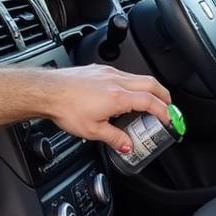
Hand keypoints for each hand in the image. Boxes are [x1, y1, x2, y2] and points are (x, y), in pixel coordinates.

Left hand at [45, 64, 171, 154]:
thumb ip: (115, 138)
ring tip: (149, 101)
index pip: (150, 102)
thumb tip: (127, 145)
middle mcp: (115, 80)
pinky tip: (125, 93)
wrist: (46, 91)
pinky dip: (131, 84)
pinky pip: (122, 74)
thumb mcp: (92, 131)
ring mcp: (106, 72)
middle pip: (150, 83)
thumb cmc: (65, 107)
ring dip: (148, 88)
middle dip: (164, 95)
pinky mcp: (97, 70)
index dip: (164, 111)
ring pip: (137, 77)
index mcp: (118, 97)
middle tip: (169, 106)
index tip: (169, 119)